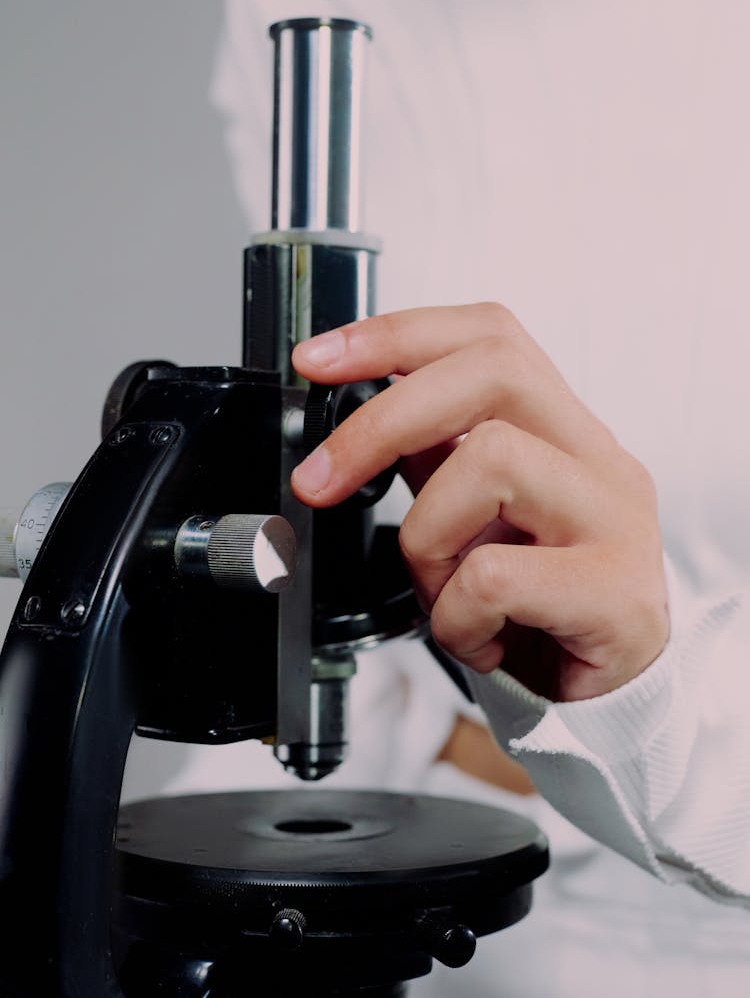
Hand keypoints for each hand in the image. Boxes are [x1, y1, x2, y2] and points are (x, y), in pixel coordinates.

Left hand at [291, 303, 668, 701]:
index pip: (491, 337)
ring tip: (441, 590)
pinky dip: (454, 616)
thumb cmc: (537, 608)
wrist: (603, 701)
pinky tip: (477, 638)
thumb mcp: (478, 517)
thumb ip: (436, 460)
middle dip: (382, 420)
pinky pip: (493, 575)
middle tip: (320, 481)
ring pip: (490, 460)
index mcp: (564, 431)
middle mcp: (599, 458)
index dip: (397, 334)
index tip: (319, 360)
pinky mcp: (615, 589)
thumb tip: (358, 418)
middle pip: (494, 372)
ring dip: (427, 539)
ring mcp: (615, 518)